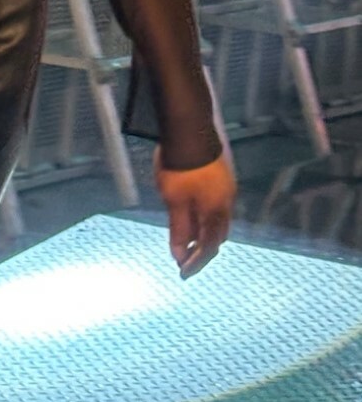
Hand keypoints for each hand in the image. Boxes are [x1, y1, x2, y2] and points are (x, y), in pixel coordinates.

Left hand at [154, 138, 236, 278]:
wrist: (189, 128)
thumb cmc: (180, 165)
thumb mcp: (174, 201)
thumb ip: (179, 229)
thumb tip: (179, 254)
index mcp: (216, 211)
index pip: (208, 246)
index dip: (196, 262)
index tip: (182, 272)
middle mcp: (226, 201)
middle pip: (217, 234)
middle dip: (202, 249)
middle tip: (185, 258)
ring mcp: (226, 187)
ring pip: (218, 219)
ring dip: (203, 232)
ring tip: (186, 238)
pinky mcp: (221, 175)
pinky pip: (216, 204)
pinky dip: (204, 216)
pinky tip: (190, 213)